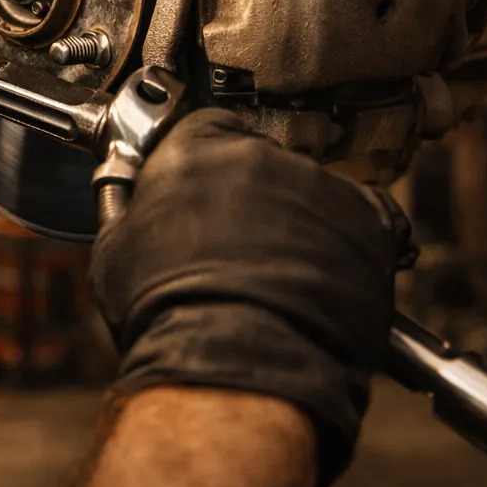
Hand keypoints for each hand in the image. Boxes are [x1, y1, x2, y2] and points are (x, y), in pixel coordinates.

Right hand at [89, 108, 414, 486]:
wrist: (235, 358)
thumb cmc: (168, 311)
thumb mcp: (117, 250)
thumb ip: (133, 209)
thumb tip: (139, 205)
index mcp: (195, 148)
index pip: (208, 127)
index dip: (208, 163)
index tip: (205, 190)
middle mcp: (261, 154)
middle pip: (263, 160)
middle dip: (255, 196)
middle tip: (239, 246)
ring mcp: (320, 185)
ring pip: (312, 192)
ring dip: (301, 222)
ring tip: (283, 275)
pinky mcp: (369, 221)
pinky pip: (366, 220)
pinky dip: (350, 245)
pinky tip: (325, 280)